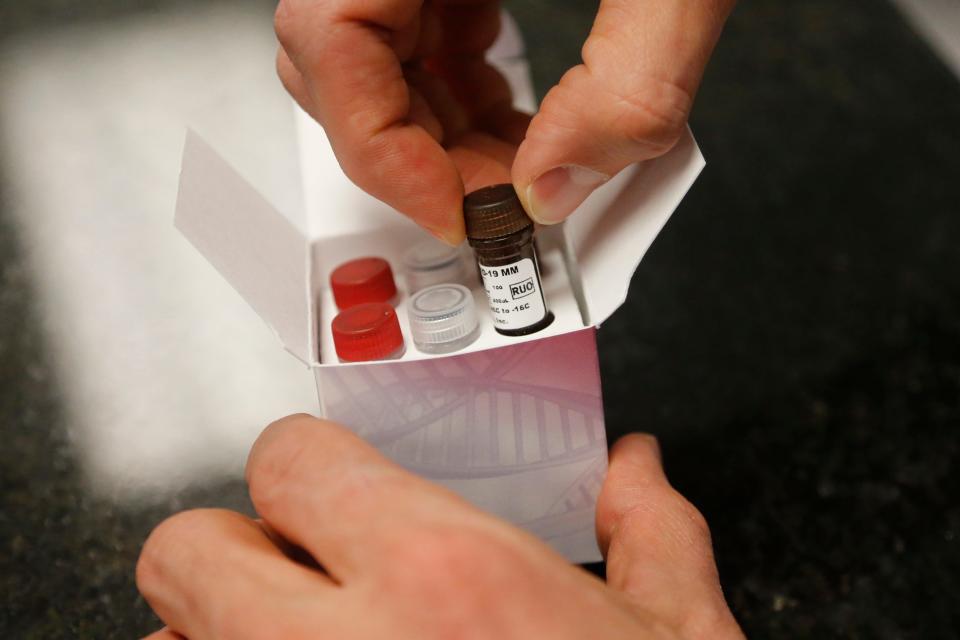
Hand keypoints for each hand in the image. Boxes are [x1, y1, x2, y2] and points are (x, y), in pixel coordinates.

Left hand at [137, 414, 743, 638]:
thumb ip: (650, 534)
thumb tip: (635, 469)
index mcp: (447, 580)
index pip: (290, 460)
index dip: (308, 463)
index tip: (333, 485)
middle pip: (186, 550)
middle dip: (235, 547)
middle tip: (303, 569)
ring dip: (221, 631)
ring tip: (310, 639)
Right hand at [273, 0, 733, 243]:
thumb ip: (633, 79)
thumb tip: (562, 181)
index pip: (326, 37)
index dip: (378, 148)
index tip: (454, 211)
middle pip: (340, 58)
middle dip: (419, 151)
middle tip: (498, 199)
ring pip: (373, 53)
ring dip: (441, 129)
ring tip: (519, 161)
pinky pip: (413, 26)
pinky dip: (457, 86)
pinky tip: (513, 104)